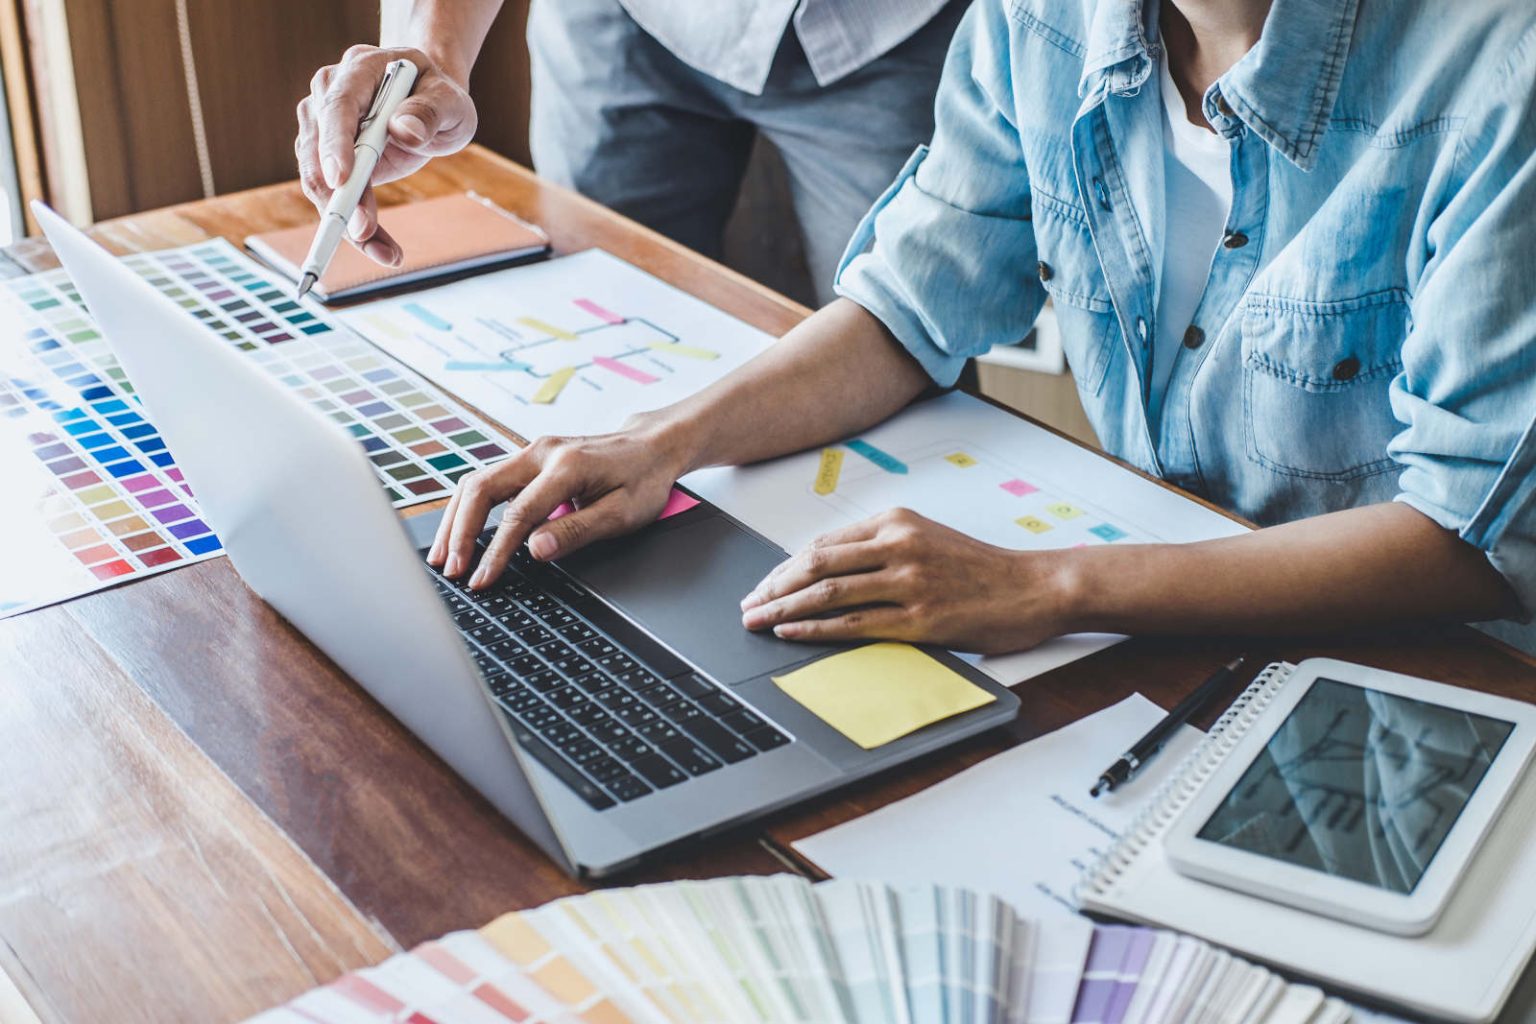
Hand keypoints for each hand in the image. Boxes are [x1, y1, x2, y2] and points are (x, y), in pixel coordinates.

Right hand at [295, 44, 477, 265]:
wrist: (429, 102)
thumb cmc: (440, 97)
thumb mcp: (451, 102)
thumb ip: (431, 110)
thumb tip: (404, 130)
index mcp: (359, 70)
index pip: (338, 106)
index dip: (335, 143)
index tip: (341, 179)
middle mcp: (329, 93)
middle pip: (319, 150)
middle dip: (340, 197)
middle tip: (365, 234)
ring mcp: (321, 124)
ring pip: (319, 180)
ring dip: (346, 221)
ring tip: (386, 252)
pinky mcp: (325, 156)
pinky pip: (332, 195)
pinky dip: (353, 225)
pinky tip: (380, 247)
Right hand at [428, 422, 693, 588]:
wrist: (652, 447)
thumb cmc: (643, 481)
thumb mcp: (622, 514)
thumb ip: (577, 530)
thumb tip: (535, 550)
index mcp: (567, 466)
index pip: (519, 514)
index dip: (496, 551)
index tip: (482, 580)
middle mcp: (542, 453)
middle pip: (482, 488)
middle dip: (460, 533)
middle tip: (451, 571)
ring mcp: (533, 453)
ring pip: (478, 482)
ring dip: (456, 520)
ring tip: (443, 557)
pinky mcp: (530, 460)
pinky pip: (488, 481)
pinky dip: (469, 509)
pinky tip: (459, 533)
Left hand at [738, 509, 1073, 653]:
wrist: (1034, 587)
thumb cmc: (980, 568)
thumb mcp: (927, 538)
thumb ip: (881, 547)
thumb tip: (826, 569)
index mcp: (896, 521)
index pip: (823, 544)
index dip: (784, 567)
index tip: (762, 585)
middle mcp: (898, 545)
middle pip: (815, 564)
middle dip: (772, 587)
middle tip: (747, 605)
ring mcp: (908, 582)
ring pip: (828, 593)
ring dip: (783, 608)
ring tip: (757, 621)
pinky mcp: (919, 619)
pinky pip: (854, 624)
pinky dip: (815, 628)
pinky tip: (791, 632)